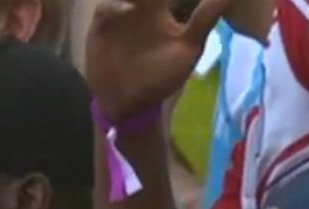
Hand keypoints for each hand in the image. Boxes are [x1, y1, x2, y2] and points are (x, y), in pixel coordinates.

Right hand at [85, 0, 233, 120]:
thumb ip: (207, 18)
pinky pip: (106, 8)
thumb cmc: (161, 76)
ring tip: (140, 0)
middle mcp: (141, 5)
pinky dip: (115, 6)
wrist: (128, 100)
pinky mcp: (102, 23)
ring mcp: (120, 12)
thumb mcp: (190, 47)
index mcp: (163, 7)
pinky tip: (128, 9)